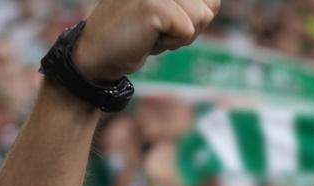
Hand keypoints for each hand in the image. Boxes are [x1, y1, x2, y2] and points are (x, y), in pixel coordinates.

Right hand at [74, 0, 219, 82]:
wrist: (99, 52)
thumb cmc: (137, 34)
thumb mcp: (172, 16)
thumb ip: (195, 6)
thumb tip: (214, 3)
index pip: (210, 0)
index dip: (196, 17)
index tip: (167, 22)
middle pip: (208, 8)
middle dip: (189, 28)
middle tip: (158, 30)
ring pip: (201, 18)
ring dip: (180, 35)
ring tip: (153, 33)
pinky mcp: (152, 5)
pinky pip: (187, 30)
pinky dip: (171, 42)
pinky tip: (147, 39)